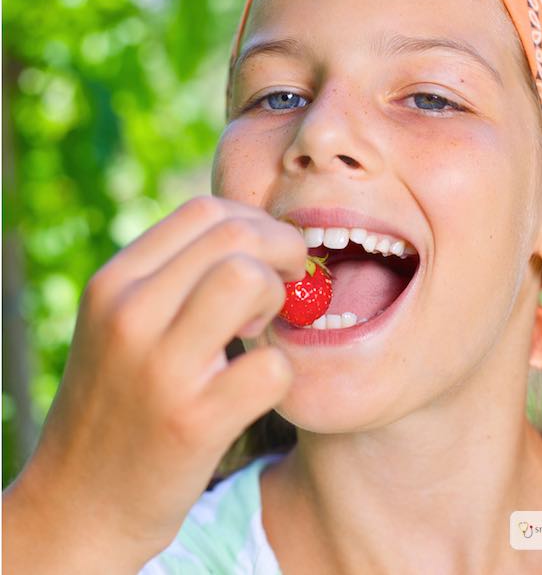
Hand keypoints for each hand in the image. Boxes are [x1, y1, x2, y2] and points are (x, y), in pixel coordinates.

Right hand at [3, 196, 305, 573]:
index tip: (272, 252)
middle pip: (236, 235)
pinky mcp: (193, 422)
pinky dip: (280, 372)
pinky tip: (256, 386)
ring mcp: (160, 367)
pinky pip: (271, 366)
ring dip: (277, 298)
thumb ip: (175, 275)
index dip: (258, 222)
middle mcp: (129, 313)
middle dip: (284, 249)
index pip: (205, 210)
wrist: (80, 502)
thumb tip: (253, 236)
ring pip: (249, 279)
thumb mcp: (123, 323)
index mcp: (114, 282)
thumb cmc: (119, 400)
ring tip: (262, 328)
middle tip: (289, 281)